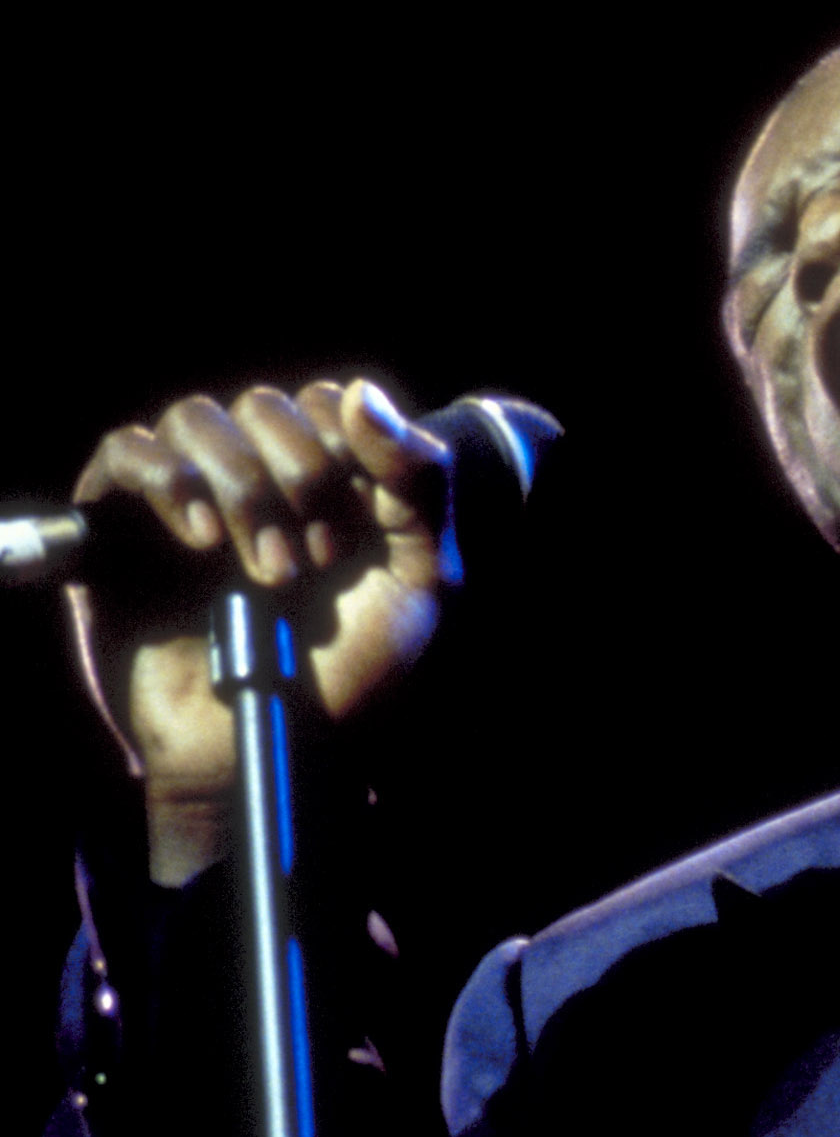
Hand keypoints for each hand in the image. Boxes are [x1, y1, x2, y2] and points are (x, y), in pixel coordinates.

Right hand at [67, 379, 453, 884]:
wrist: (275, 746)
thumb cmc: (352, 675)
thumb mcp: (421, 582)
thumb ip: (419, 484)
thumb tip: (363, 390)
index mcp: (329, 484)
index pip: (328, 403)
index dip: (345, 449)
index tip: (358, 530)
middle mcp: (257, 480)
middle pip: (264, 404)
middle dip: (297, 474)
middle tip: (315, 563)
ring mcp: (187, 499)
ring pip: (195, 418)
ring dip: (240, 486)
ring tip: (267, 572)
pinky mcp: (121, 525)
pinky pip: (124, 451)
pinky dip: (165, 480)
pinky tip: (200, 541)